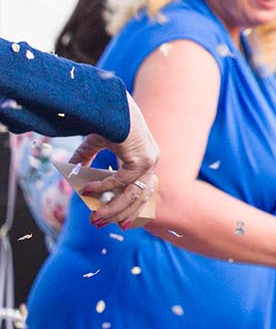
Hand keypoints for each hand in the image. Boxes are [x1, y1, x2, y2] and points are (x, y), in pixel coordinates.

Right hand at [68, 98, 159, 228]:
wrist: (111, 104)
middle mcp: (150, 162)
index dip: (132, 208)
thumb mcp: (95, 144)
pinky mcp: (141, 159)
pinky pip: (119, 181)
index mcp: (145, 160)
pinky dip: (102, 187)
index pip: (144, 192)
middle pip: (139, 198)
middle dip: (118, 214)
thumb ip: (86, 159)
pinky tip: (86, 190)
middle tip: (98, 224)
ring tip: (93, 218)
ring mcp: (148, 161)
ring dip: (111, 208)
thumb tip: (72, 172)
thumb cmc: (105, 121)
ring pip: (130, 194)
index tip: (119, 224)